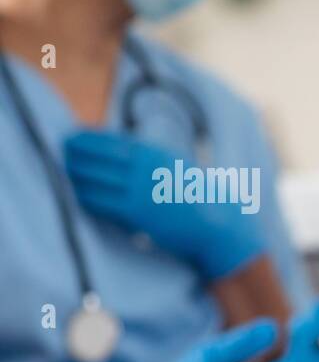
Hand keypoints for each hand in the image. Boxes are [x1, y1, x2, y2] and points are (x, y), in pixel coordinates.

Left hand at [64, 129, 264, 279]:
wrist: (216, 224)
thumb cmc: (192, 194)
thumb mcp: (172, 164)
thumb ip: (144, 156)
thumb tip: (112, 147)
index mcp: (153, 153)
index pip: (107, 140)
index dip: (84, 138)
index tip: (70, 138)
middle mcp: (144, 169)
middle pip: (94, 157)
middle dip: (73, 155)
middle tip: (59, 154)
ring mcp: (139, 191)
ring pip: (92, 180)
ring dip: (73, 176)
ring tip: (62, 173)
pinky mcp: (135, 214)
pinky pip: (99, 203)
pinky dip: (84, 197)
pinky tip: (76, 195)